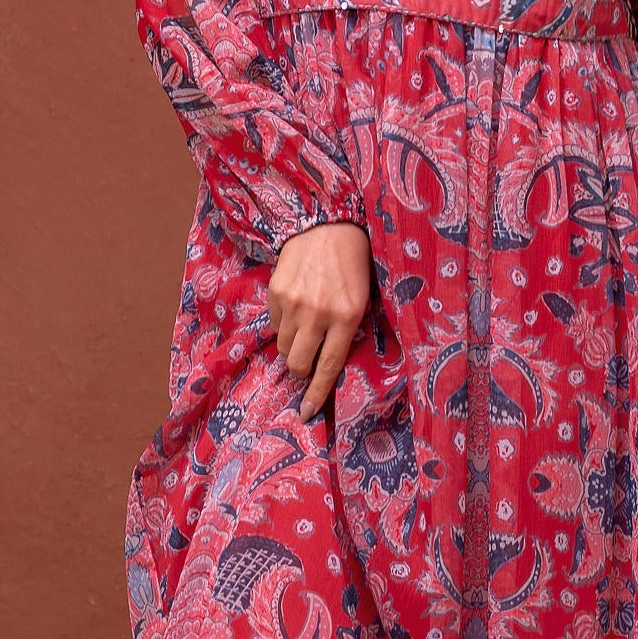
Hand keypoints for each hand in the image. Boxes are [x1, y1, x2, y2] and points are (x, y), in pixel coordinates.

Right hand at [267, 222, 369, 422]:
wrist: (328, 225)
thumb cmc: (353, 265)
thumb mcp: (362, 299)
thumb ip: (347, 330)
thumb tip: (327, 364)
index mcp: (345, 317)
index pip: (327, 367)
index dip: (316, 394)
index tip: (306, 412)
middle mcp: (317, 313)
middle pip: (297, 363)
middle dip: (302, 368)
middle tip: (309, 357)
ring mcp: (293, 303)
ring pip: (284, 347)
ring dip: (293, 345)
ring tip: (305, 326)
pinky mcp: (276, 292)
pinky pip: (275, 324)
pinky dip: (284, 324)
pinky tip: (296, 306)